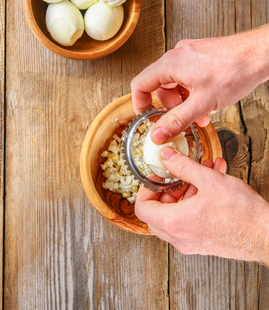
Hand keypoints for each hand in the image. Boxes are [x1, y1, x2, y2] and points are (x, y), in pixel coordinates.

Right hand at [131, 27, 268, 143]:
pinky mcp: (201, 56)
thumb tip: (158, 134)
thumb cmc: (235, 71)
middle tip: (181, 121)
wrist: (260, 54)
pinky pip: (188, 77)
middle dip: (170, 107)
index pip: (140, 83)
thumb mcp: (202, 103)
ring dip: (184, 101)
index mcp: (171, 63)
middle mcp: (177, 55)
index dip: (140, 103)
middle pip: (159, 86)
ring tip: (201, 114)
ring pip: (176, 83)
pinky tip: (208, 102)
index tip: (146, 118)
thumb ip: (177, 120)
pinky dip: (194, 92)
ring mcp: (190, 54)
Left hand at [135, 147, 268, 262]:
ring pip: (176, 215)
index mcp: (175, 223)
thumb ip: (182, 166)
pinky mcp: (204, 242)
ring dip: (186, 192)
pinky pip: (190, 221)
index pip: (142, 208)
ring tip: (203, 173)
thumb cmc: (241, 213)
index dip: (146, 189)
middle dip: (167, 189)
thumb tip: (166, 156)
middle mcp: (180, 237)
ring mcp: (192, 242)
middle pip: (157, 212)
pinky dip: (195, 202)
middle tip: (178, 176)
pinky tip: (213, 183)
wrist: (266, 235)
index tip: (156, 177)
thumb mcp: (209, 180)